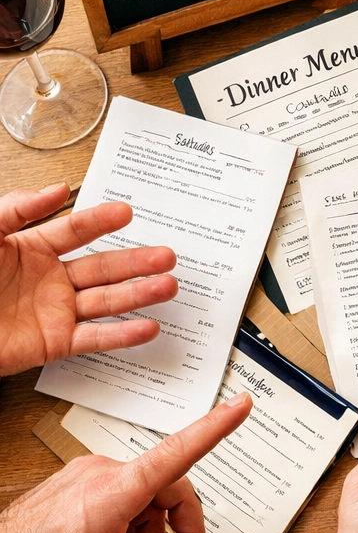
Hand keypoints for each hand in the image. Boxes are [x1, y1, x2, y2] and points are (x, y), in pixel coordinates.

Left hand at [0, 183, 177, 377]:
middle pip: (103, 267)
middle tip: (166, 255)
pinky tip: (148, 327)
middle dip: (137, 261)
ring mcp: (55, 312)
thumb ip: (15, 209)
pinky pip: (94, 339)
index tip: (126, 211)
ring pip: (107, 301)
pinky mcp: (54, 343)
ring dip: (140, 294)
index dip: (101, 221)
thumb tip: (57, 189)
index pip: (75, 230)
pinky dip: (123, 335)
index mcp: (31, 249)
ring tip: (168, 286)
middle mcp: (50, 279)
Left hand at [0, 393, 252, 532]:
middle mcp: (107, 471)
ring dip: (151, 532)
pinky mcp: (86, 480)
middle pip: (171, 487)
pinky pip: (129, 495)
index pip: (179, 451)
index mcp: (117, 489)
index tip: (240, 406)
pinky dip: (132, 524)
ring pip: (150, 495)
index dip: (216, 427)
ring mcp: (94, 473)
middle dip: (178, 528)